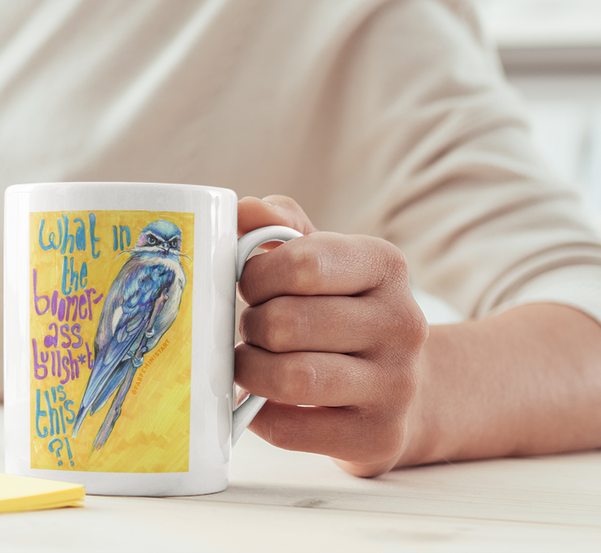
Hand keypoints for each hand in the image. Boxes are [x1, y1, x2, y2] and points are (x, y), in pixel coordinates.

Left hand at [234, 195, 428, 476]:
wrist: (404, 387)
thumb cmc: (340, 308)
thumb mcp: (320, 255)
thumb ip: (276, 223)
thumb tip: (245, 210)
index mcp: (384, 265)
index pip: (302, 263)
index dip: (257, 275)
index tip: (251, 286)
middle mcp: (402, 323)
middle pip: (287, 323)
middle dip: (252, 326)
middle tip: (252, 329)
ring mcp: (396, 385)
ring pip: (291, 378)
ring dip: (251, 370)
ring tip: (251, 362)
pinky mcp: (378, 437)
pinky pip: (291, 429)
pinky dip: (260, 415)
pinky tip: (262, 401)